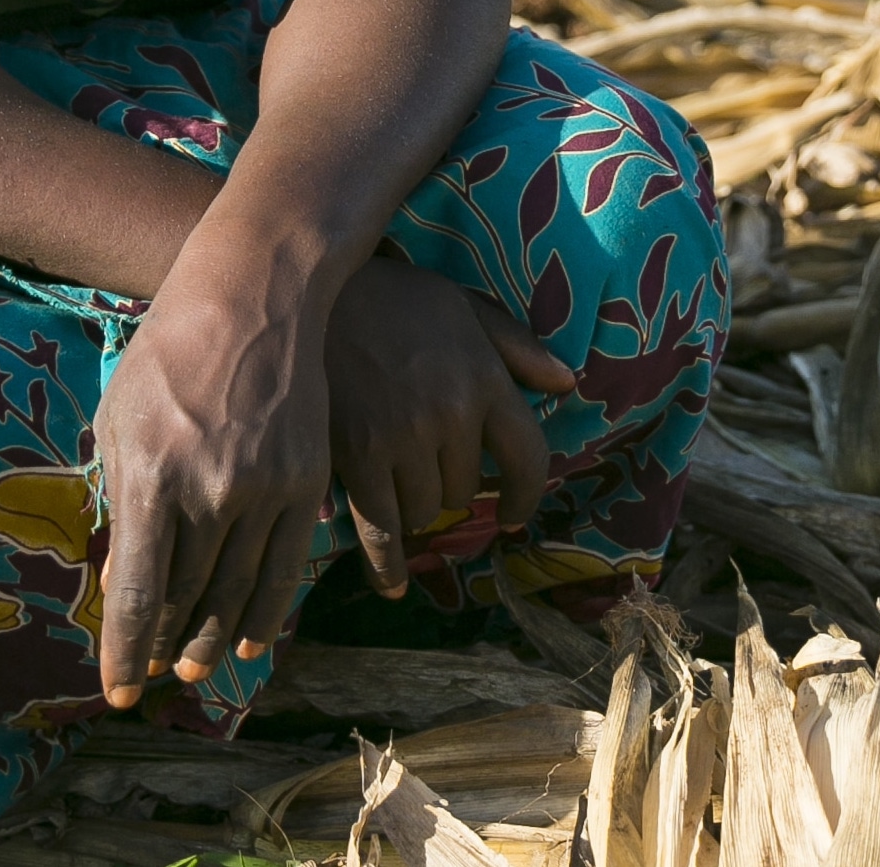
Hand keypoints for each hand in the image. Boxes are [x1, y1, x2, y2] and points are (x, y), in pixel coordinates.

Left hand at [90, 279, 330, 707]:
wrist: (252, 298)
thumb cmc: (168, 354)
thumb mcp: (119, 420)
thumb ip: (120, 501)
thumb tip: (124, 578)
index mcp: (151, 476)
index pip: (139, 592)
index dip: (125, 651)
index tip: (117, 691)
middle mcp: (209, 491)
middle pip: (188, 598)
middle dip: (165, 646)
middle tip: (153, 676)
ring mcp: (263, 488)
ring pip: (238, 590)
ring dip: (215, 638)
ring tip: (197, 668)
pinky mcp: (305, 481)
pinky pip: (287, 566)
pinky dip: (268, 611)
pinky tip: (255, 639)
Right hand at [324, 255, 573, 598]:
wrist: (313, 295)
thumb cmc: (393, 298)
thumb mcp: (463, 307)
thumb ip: (517, 347)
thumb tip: (567, 385)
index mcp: (484, 379)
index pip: (527, 456)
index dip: (527, 494)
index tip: (514, 513)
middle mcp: (451, 415)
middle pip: (466, 489)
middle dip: (452, 484)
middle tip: (426, 463)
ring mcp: (403, 440)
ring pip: (426, 511)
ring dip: (416, 506)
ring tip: (396, 480)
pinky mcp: (358, 460)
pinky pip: (381, 531)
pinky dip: (388, 565)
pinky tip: (393, 584)